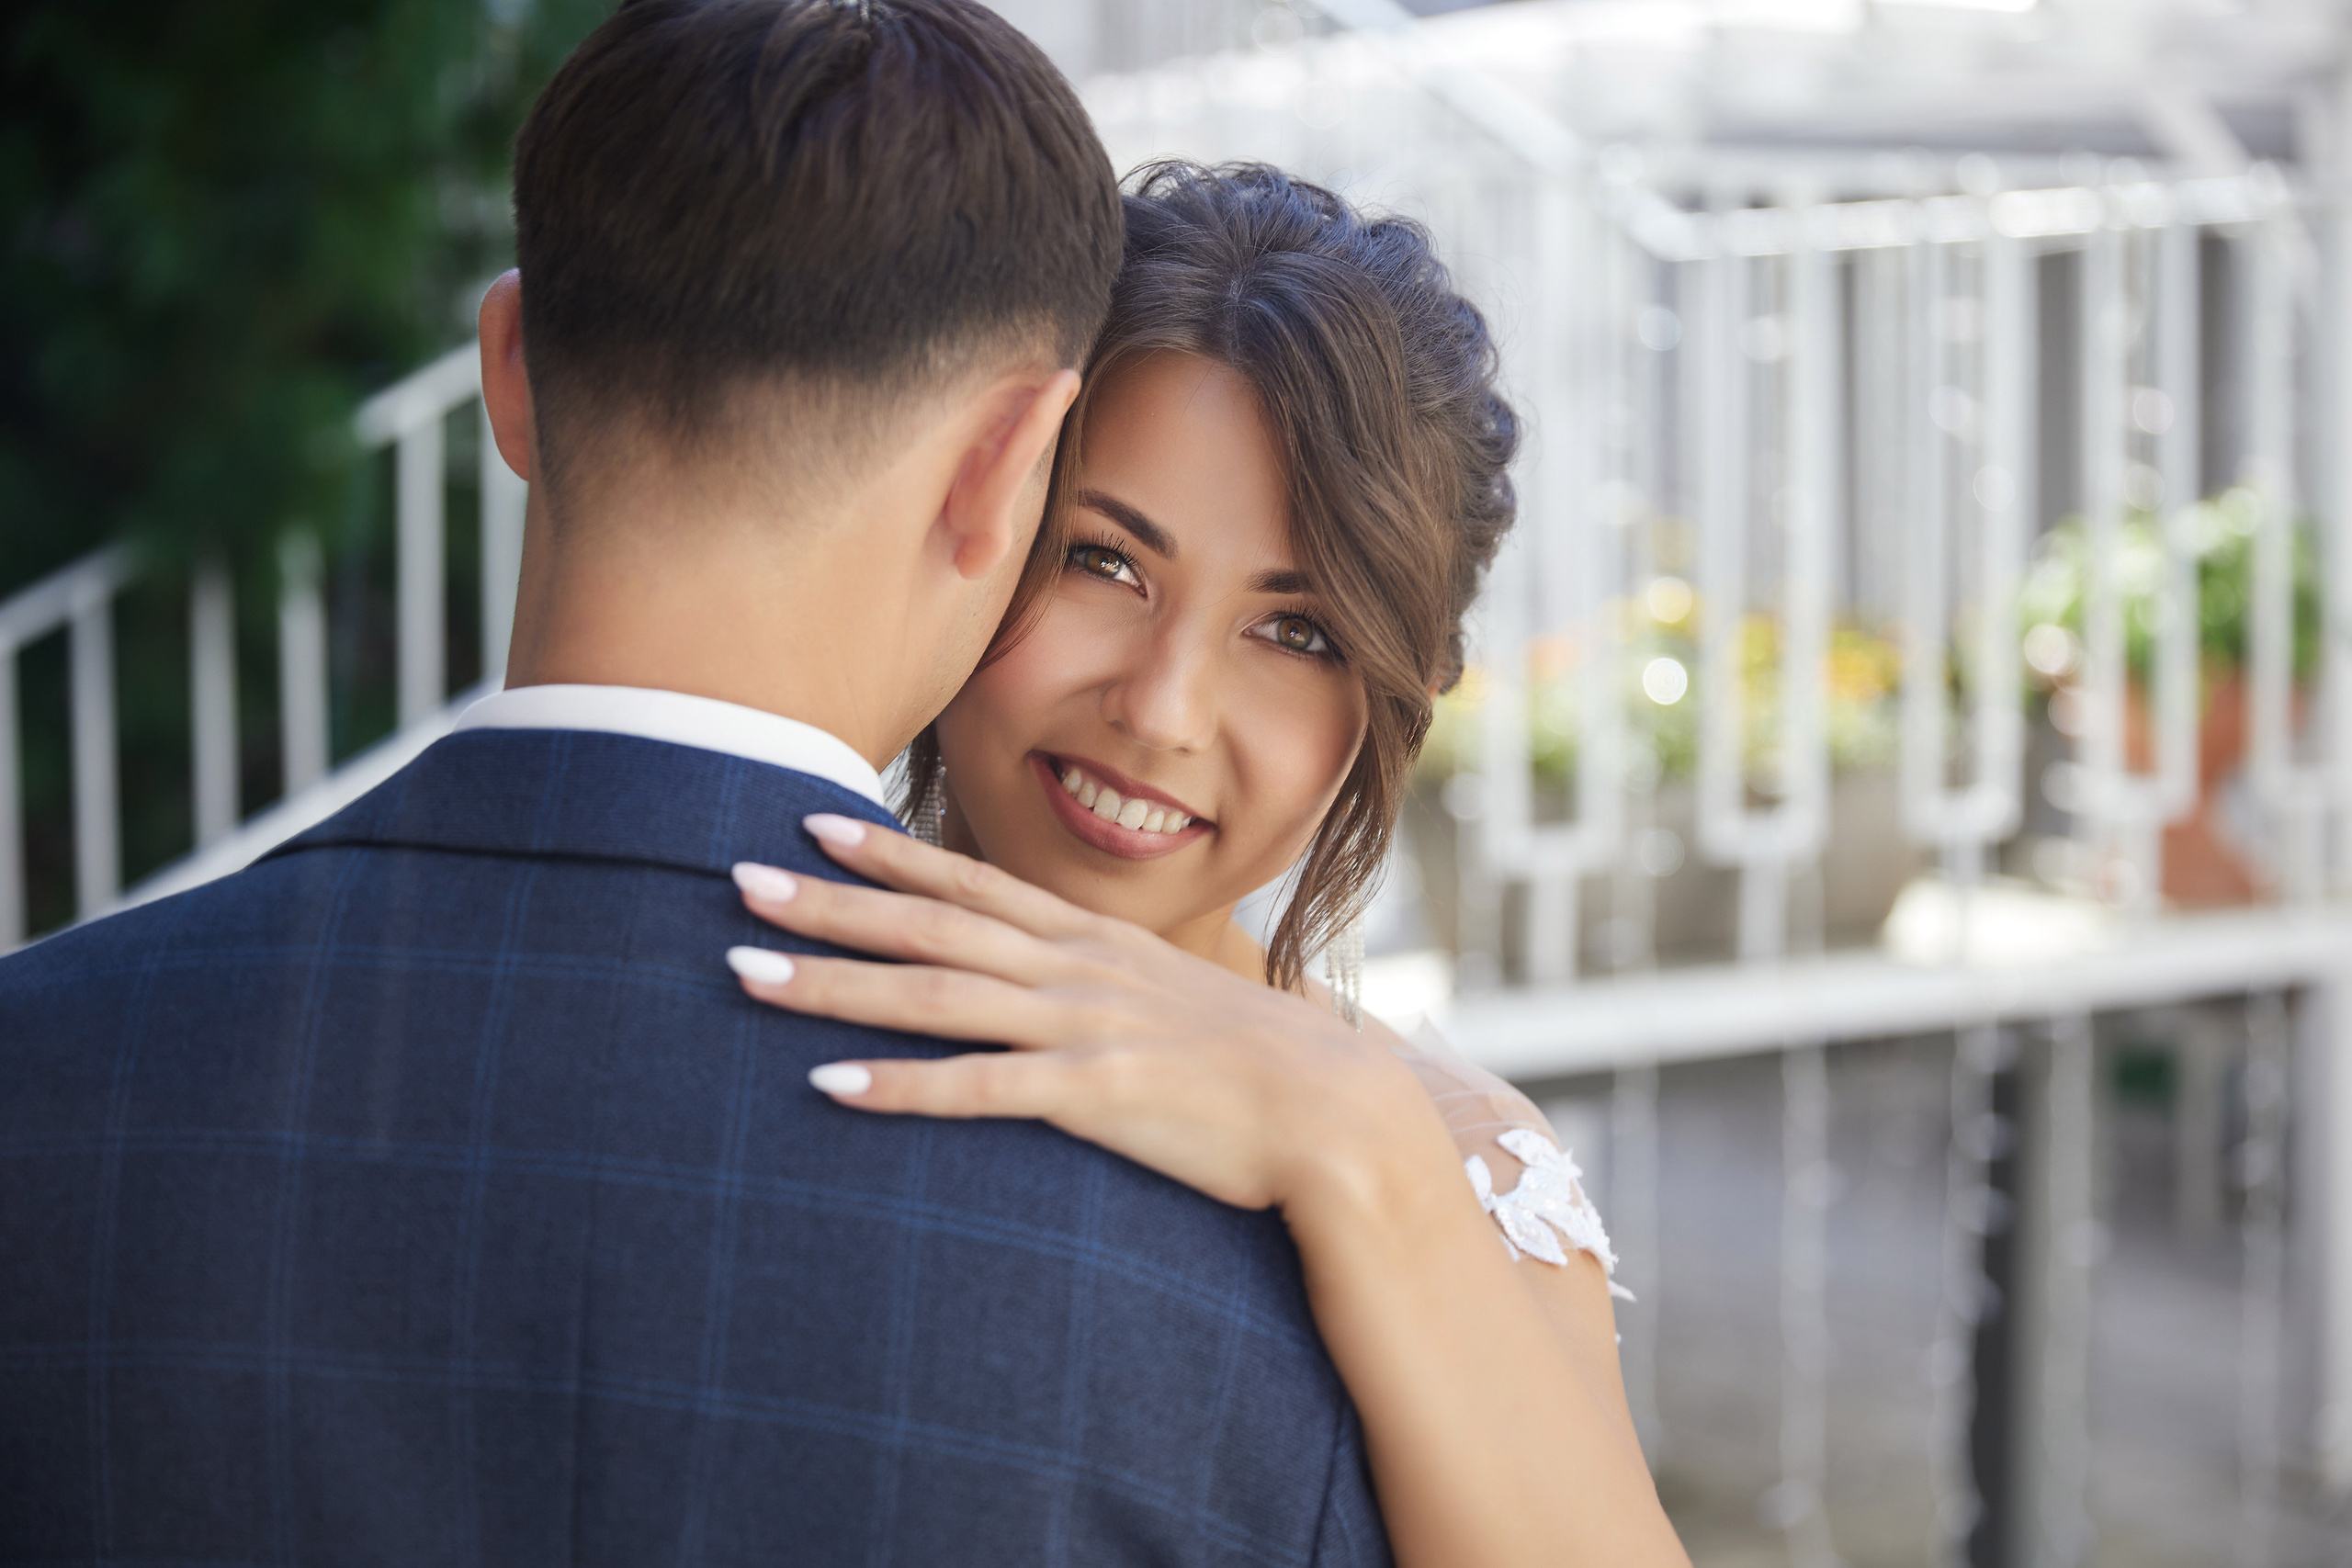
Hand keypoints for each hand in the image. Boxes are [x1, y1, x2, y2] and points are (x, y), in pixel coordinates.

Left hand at [723, 815, 1448, 1214]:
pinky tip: (828, 1086)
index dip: (884, 855)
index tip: (806, 823)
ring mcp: (1083, 1026)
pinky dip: (899, 1086)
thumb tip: (1044, 980)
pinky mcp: (1096, 1093)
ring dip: (832, 984)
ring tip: (742, 973)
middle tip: (732, 880)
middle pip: (928, 928)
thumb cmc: (1255, 1063)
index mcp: (1092, 940)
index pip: (970, 883)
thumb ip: (1101, 981)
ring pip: (934, 996)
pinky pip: (978, 1090)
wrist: (1338, 1113)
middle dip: (826, 904)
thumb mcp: (1171, 997)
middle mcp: (1075, 968)